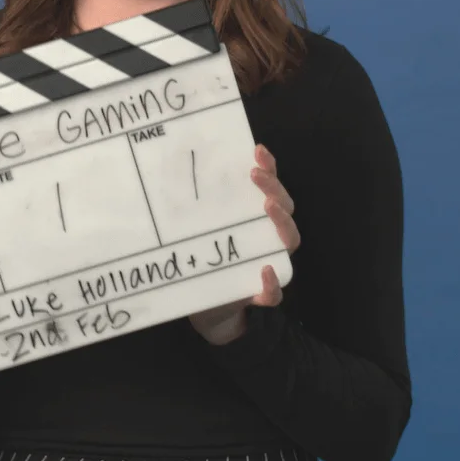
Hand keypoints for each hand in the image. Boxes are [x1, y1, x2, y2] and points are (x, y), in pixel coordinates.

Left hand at [188, 144, 299, 344]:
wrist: (207, 310)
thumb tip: (171, 169)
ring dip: (282, 225)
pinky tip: (264, 270)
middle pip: (284, 210)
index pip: (270, 190)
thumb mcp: (200, 231)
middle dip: (274, 189)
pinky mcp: (259, 295)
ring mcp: (267, 265)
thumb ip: (194, 207)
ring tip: (268, 207)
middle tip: (256, 175)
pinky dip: (272, 283)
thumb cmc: (207, 261)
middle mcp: (267, 239)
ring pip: (288, 243)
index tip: (257, 150)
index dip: (269, 169)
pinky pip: (274, 292)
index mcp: (255, 221)